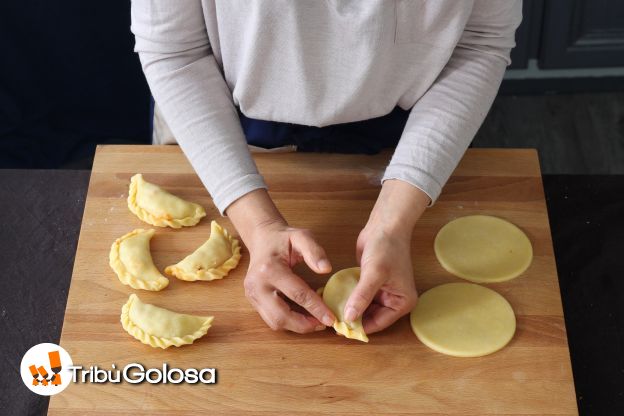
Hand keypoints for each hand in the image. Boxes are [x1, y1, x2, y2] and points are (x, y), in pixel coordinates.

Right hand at [226, 189, 335, 332]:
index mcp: (269, 269)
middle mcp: (256, 285)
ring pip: (274, 322)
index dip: (316, 308)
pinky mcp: (252, 300)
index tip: (332, 318)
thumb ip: (314, 251)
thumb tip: (326, 269)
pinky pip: (270, 318)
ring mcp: (252, 294)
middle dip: (304, 325)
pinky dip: (288, 322)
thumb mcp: (302, 237)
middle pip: (281, 316)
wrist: (262, 237)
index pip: (297, 294)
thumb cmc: (283, 238)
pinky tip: (301, 317)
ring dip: (296, 326)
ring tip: (314, 322)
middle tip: (323, 324)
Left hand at [343, 179, 429, 333]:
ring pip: (362, 308)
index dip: (360, 327)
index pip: (379, 323)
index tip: (341, 330)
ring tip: (330, 312)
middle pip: (370, 317)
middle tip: (332, 322)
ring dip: (348, 309)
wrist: (384, 225)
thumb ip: (362, 296)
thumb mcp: (374, 274)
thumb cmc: (387, 248)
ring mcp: (382, 292)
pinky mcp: (370, 283)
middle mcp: (394, 300)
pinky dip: (347, 298)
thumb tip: (350, 317)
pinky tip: (333, 300)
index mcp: (402, 302)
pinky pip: (358, 296)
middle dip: (353, 318)